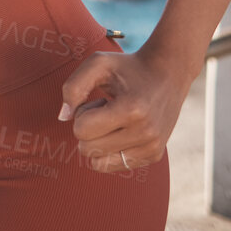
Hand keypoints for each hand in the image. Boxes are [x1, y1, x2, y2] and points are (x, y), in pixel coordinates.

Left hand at [57, 46, 188, 174]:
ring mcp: (152, 147)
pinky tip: (124, 129)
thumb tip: (63, 117)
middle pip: (88, 150)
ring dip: (100, 141)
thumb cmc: (127, 67)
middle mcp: (145, 133)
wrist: (168, 73)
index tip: (99, 100)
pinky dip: (111, 150)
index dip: (82, 113)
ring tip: (115, 121)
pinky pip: (116, 166)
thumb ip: (73, 87)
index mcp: (131, 110)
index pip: (81, 131)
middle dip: (88, 129)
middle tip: (105, 110)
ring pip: (99, 164)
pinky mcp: (154, 155)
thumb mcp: (97, 64)